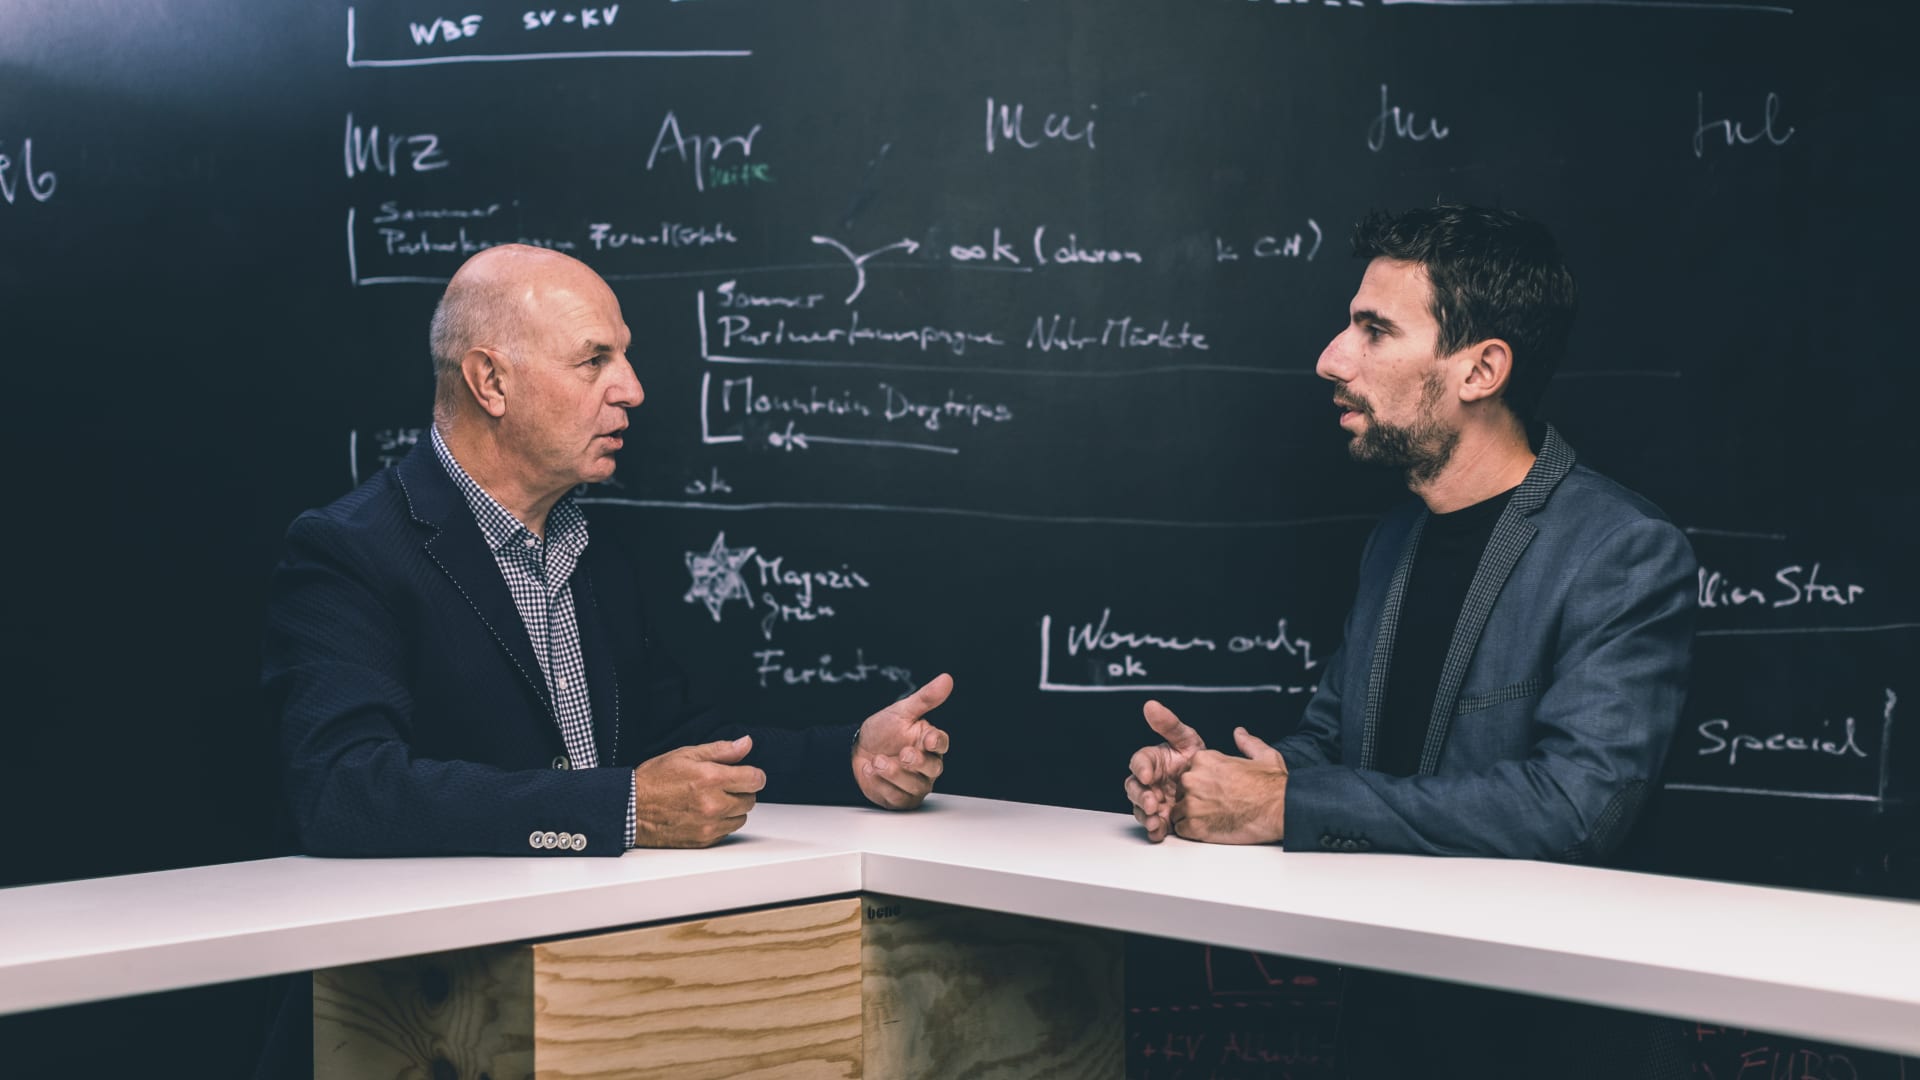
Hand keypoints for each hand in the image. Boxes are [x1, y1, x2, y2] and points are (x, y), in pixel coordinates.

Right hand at [631, 735, 765, 847]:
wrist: (631, 808)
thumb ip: (721, 750)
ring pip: (741, 817)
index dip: (753, 775)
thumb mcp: (686, 755)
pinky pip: (727, 832)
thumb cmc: (655, 780)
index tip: (747, 774)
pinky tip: (704, 813)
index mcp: (711, 779)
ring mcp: (709, 825)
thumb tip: (745, 744)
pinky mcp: (703, 841)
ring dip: (733, 808)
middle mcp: (713, 805)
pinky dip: (721, 823)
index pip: (755, 779)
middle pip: (751, 799)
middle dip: (741, 790)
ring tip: (711, 800)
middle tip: (722, 785)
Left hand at [853, 673, 952, 808]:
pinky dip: (881, 785)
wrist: (855, 750)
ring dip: (894, 774)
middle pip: (933, 768)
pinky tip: (869, 771)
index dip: (937, 742)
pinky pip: (896, 797)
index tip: (928, 740)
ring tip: (876, 762)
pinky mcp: (900, 799)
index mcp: (930, 742)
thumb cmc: (883, 730)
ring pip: (915, 786)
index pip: (942, 743)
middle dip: (917, 762)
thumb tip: (947, 679)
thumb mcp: (901, 711)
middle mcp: (927, 765)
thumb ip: (925, 698)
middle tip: (902, 754)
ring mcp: (915, 784)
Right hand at [1125, 700, 1206, 842]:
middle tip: (1152, 802)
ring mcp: (1154, 801)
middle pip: (1134, 789)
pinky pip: (1154, 826)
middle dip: (1140, 797)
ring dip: (1145, 816)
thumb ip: (1169, 724)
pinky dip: (1154, 830)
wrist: (1217, 783)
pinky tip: (1159, 830)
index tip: (1147, 775)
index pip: (1139, 762)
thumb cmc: (1197, 758)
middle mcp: (1149, 782)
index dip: (1140, 768)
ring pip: (1141, 809)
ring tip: (1155, 820)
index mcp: (1152, 761)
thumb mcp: (1186, 739)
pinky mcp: (1163, 818)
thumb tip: (1151, 705)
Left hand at [1171, 727, 1288, 844]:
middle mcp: (1192, 779)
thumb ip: (1247, 742)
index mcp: (1204, 760)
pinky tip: (1210, 829)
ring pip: (1179, 811)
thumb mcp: (1263, 754)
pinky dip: (1193, 831)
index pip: (1189, 771)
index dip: (1202, 782)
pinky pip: (1182, 829)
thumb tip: (1239, 733)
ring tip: (1213, 819)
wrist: (1279, 810)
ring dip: (1192, 816)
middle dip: (1194, 799)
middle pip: (1181, 791)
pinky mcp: (1194, 826)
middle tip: (1215, 806)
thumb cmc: (1271, 786)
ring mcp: (1192, 804)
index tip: (1215, 789)